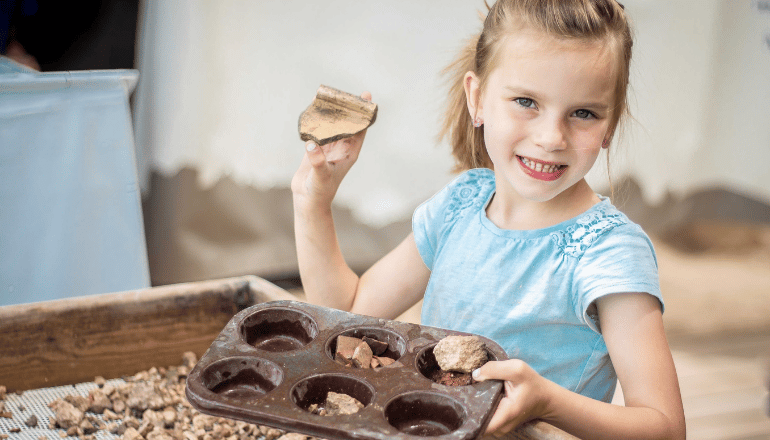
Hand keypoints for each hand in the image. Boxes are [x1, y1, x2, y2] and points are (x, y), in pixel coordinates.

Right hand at [291, 92, 372, 207]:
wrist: (308, 199)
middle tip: (349, 92)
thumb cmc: (320, 190)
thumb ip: (317, 161)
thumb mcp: (321, 175)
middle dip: (349, 110)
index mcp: (349, 153)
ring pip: (333, 126)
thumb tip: (312, 145)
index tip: (367, 98)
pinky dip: (318, 121)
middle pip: (348, 125)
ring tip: (331, 97)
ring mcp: (329, 148)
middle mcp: (341, 148)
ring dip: (333, 113)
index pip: (360, 130)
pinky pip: (319, 130)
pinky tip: (315, 110)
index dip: (364, 115)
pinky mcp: (316, 149)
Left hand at [473, 359, 553, 435]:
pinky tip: (480, 396)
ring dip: (473, 407)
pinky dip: (480, 408)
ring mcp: (499, 428)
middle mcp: (500, 427)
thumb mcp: (517, 369)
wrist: (544, 397)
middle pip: (475, 422)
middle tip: (465, 390)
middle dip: (468, 407)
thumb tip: (474, 375)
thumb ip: (494, 369)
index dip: (466, 412)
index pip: (478, 424)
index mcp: (505, 414)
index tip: (461, 398)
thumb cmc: (532, 383)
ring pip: (478, 420)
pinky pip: (483, 418)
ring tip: (473, 391)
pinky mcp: (498, 425)